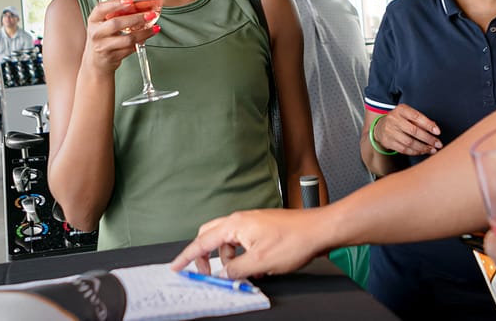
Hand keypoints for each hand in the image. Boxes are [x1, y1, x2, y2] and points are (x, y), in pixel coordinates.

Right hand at [81, 0, 158, 73]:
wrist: (95, 62)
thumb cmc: (103, 38)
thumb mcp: (103, 24)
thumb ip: (116, 14)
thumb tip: (140, 4)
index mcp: (93, 20)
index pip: (101, 8)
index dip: (115, 3)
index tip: (130, 0)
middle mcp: (96, 33)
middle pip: (116, 23)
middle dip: (136, 18)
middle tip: (150, 15)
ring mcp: (103, 46)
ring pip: (127, 39)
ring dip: (144, 33)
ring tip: (154, 28)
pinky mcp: (112, 57)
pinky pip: (130, 48)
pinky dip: (141, 41)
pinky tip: (147, 36)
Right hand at [170, 208, 326, 278]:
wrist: (318, 230)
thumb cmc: (294, 240)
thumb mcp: (260, 263)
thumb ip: (235, 270)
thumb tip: (222, 274)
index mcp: (235, 224)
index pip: (202, 241)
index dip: (187, 256)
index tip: (177, 266)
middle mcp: (240, 219)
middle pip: (210, 236)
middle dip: (205, 256)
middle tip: (208, 273)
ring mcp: (251, 222)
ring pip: (227, 241)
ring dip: (227, 258)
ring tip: (239, 273)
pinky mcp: (261, 228)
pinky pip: (241, 241)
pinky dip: (240, 255)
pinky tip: (253, 266)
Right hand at [376, 104, 441, 154]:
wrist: (380, 127)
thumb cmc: (400, 120)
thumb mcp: (408, 114)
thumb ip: (421, 120)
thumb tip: (434, 128)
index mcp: (400, 110)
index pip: (416, 117)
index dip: (428, 125)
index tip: (438, 132)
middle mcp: (393, 119)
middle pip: (413, 131)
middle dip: (428, 139)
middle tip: (438, 144)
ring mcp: (389, 131)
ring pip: (409, 142)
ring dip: (423, 148)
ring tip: (432, 149)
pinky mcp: (387, 142)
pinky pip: (404, 149)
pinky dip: (415, 152)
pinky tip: (422, 151)